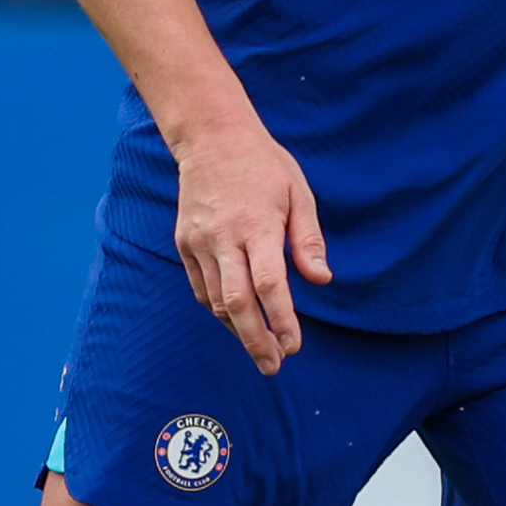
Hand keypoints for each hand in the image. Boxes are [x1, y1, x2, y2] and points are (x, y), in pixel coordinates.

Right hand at [172, 110, 331, 373]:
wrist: (211, 138)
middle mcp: (223, 237)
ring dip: (238, 330)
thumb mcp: (298, 194)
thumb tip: (322, 280)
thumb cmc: (264, 166)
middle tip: (274, 366)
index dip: (282, 320)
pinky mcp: (184, 243)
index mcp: (257, 226)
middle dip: (256, 341)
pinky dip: (218, 309)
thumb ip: (309, 240)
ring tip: (260, 347)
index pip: (270, 285)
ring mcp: (199, 242)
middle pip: (237, 303)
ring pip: (215, 301)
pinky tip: (237, 319)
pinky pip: (200, 287)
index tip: (295, 346)